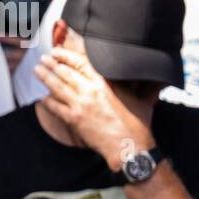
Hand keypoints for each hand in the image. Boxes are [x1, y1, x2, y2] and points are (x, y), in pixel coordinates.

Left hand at [34, 47, 155, 171]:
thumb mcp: (143, 101)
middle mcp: (90, 91)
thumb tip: (161, 80)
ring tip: (38, 70)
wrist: (130, 147)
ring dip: (45, 77)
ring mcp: (80, 105)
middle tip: (44, 59)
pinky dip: (48, 102)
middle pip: (64, 72)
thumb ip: (148, 88)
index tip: (56, 51)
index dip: (65, 55)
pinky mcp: (74, 120)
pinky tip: (43, 98)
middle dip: (51, 64)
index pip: (80, 62)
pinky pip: (55, 107)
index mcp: (105, 82)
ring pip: (56, 87)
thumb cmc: (139, 125)